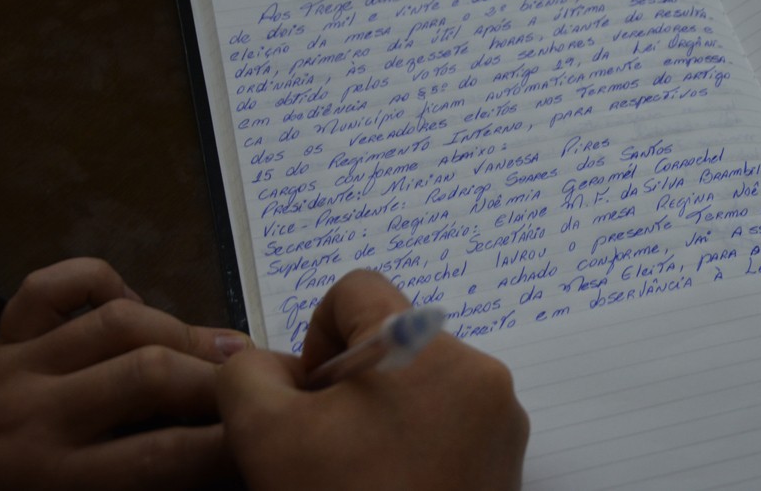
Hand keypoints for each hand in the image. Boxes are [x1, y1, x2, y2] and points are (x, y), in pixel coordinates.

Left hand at [0, 257, 251, 489]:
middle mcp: (35, 415)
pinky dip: (100, 283)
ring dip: (181, 332)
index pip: (166, 455)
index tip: (268, 431)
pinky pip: (51, 285)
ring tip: (222, 347)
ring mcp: (13, 366)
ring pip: (118, 323)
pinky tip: (130, 306)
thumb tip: (228, 451)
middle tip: (257, 382)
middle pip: (150, 375)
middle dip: (216, 378)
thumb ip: (149, 477)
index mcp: (55, 478)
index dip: (230, 440)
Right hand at [218, 270, 529, 490]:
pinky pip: (455, 420)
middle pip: (395, 338)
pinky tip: (394, 485)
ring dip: (386, 412)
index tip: (310, 396)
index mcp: (424, 345)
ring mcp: (502, 416)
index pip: (358, 289)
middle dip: (353, 381)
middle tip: (328, 443)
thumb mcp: (264, 436)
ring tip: (362, 471)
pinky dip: (419, 440)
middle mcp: (478, 368)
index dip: (317, 335)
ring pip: (425, 382)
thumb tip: (266, 360)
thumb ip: (249, 374)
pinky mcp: (510, 457)